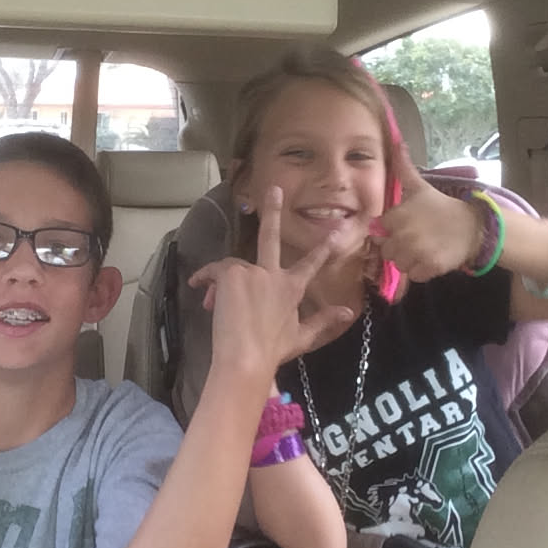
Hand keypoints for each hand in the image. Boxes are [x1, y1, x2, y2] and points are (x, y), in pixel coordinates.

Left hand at [188, 187, 355, 373]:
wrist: (246, 358)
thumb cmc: (273, 351)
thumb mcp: (302, 338)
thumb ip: (324, 320)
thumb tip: (349, 311)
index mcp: (292, 288)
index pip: (311, 263)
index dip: (325, 247)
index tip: (337, 230)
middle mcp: (273, 274)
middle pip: (272, 237)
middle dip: (274, 211)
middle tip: (274, 189)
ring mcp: (253, 272)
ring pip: (235, 266)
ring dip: (223, 279)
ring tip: (213, 300)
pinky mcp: (232, 274)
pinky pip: (217, 270)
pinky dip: (206, 277)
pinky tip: (198, 286)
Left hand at [371, 143, 484, 282]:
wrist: (474, 227)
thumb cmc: (443, 207)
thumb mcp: (421, 187)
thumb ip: (404, 169)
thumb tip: (397, 143)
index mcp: (397, 216)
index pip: (378, 229)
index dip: (389, 229)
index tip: (402, 227)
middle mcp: (403, 235)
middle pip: (386, 250)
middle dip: (397, 247)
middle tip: (414, 239)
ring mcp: (416, 253)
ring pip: (398, 264)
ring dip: (408, 260)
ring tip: (422, 249)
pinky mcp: (428, 268)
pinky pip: (413, 276)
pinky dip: (420, 271)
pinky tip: (430, 259)